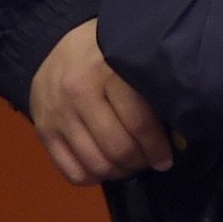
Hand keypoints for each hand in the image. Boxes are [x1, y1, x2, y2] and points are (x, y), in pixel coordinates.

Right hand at [31, 19, 176, 187]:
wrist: (60, 44)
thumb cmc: (108, 54)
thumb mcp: (132, 63)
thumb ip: (153, 97)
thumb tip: (179, 142)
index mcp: (108, 70)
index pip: (138, 123)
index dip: (158, 148)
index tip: (167, 158)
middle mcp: (78, 91)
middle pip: (118, 148)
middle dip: (140, 162)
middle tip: (149, 160)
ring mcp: (58, 112)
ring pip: (96, 164)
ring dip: (119, 172)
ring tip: (130, 163)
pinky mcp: (43, 129)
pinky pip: (71, 171)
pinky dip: (93, 178)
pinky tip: (105, 166)